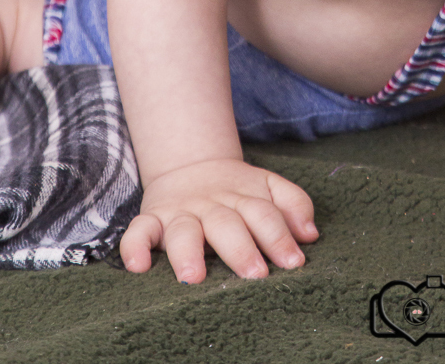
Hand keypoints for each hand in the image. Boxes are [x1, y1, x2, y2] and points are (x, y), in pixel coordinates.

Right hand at [119, 158, 318, 282]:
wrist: (191, 166)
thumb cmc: (237, 192)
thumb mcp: (267, 187)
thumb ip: (293, 204)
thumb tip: (310, 233)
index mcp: (243, 197)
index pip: (264, 214)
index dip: (279, 236)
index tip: (294, 262)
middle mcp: (212, 205)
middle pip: (227, 224)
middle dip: (241, 249)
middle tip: (256, 274)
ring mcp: (181, 212)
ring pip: (183, 230)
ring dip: (188, 252)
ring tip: (194, 277)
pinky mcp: (152, 219)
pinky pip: (138, 230)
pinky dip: (134, 246)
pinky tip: (139, 266)